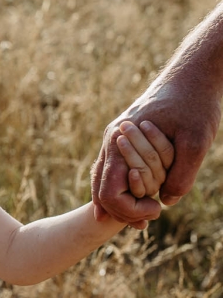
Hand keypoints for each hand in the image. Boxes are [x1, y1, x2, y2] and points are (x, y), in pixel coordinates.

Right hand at [92, 80, 220, 225]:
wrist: (191, 74)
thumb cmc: (194, 103)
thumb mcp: (197, 141)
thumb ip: (181, 175)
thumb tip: (166, 202)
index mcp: (120, 140)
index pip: (109, 192)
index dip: (130, 210)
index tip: (156, 210)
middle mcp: (111, 140)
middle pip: (101, 189)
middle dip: (122, 211)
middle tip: (147, 222)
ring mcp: (114, 138)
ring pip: (103, 180)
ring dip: (119, 203)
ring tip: (139, 220)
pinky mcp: (123, 138)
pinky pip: (113, 169)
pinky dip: (120, 188)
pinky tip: (134, 200)